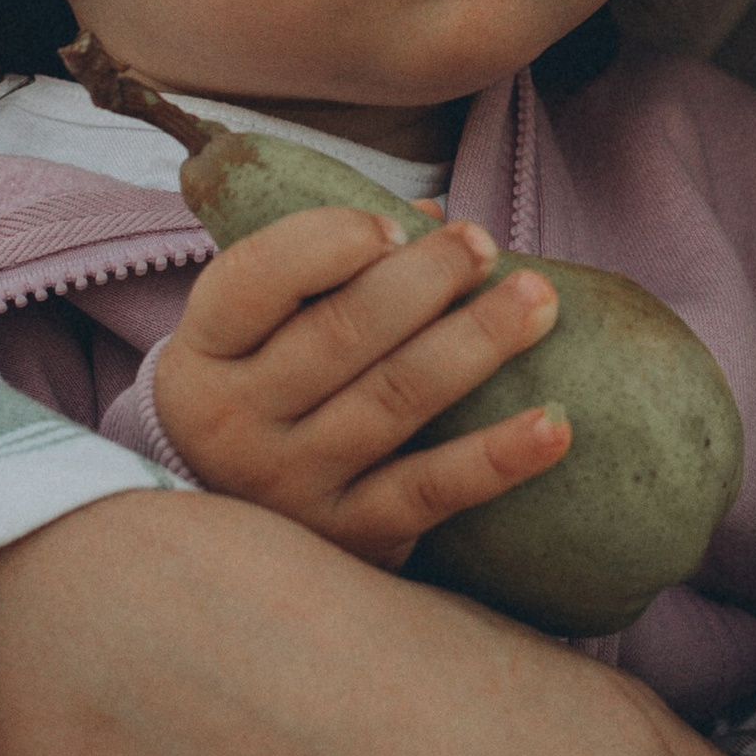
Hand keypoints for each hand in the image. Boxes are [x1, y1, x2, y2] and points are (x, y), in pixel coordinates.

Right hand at [150, 203, 570, 563]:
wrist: (227, 535)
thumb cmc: (267, 387)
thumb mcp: (263, 327)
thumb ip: (330, 264)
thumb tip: (433, 217)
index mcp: (202, 352)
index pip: (256, 278)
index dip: (329, 242)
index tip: (394, 227)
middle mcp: (232, 424)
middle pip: (340, 336)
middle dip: (425, 280)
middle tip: (485, 245)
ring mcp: (289, 487)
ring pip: (393, 401)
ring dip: (474, 344)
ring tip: (537, 302)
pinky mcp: (350, 538)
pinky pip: (431, 491)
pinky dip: (496, 459)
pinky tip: (553, 425)